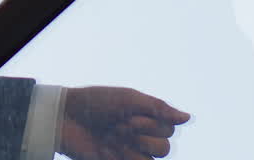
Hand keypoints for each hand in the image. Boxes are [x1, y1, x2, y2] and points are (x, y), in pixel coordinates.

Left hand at [56, 86, 190, 159]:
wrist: (65, 117)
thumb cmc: (94, 103)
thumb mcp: (128, 99)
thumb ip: (158, 108)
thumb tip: (188, 118)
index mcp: (144, 119)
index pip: (168, 129)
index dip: (150, 124)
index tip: (127, 115)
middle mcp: (139, 137)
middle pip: (164, 148)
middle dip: (141, 136)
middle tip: (117, 127)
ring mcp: (128, 152)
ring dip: (131, 148)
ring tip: (110, 139)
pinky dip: (125, 157)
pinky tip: (106, 150)